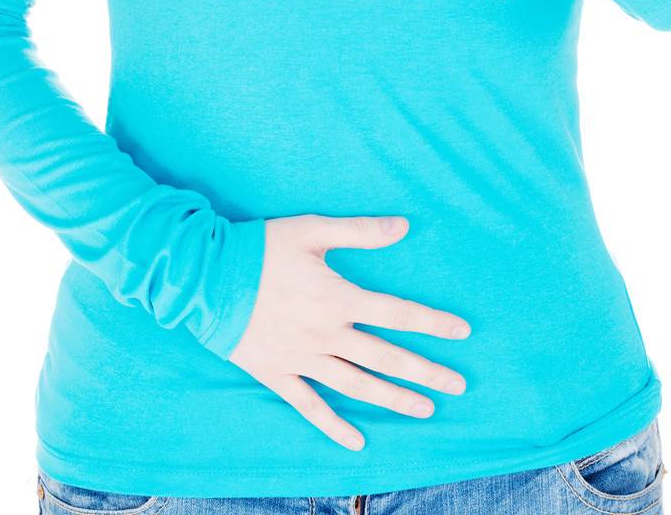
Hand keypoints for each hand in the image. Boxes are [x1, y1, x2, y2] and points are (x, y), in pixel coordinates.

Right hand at [226, 213, 470, 451]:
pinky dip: (334, 425)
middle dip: (426, 372)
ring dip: (393, 399)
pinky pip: (310, 407)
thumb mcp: (313, 229)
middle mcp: (327, 335)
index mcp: (339, 298)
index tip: (463, 332)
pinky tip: (356, 442)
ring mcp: (303, 359)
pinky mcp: (278, 374)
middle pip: (387, 357)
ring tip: (425, 410)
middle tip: (459, 386)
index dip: (433, 323)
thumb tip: (404, 226)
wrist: (207, 277)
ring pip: (357, 385)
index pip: (398, 313)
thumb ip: (360, 231)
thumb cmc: (262, 248)